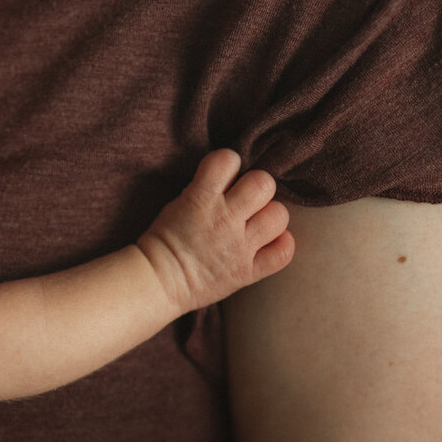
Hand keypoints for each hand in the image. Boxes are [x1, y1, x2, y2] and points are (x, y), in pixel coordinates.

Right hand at [138, 149, 293, 311]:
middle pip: (263, 183)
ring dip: (270, 216)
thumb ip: (206, 188)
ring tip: (257, 223)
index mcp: (201, 198)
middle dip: (256, 187)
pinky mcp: (247, 271)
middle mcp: (224, 219)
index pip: (228, 159)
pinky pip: (283, 253)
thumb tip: (232, 179)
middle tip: (247, 201)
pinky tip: (269, 243)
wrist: (158, 281)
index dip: (230, 164)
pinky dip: (281, 245)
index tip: (225, 177)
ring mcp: (240, 246)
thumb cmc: (164, 240)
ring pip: (278, 215)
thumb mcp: (178, 202)